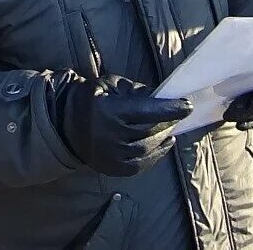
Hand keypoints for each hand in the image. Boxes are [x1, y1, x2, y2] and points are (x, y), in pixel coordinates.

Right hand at [51, 74, 192, 176]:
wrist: (65, 124)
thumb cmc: (92, 98)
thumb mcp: (112, 85)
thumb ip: (136, 91)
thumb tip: (162, 98)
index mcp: (107, 110)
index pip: (146, 111)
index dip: (169, 109)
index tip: (187, 105)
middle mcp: (108, 136)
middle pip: (148, 130)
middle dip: (168, 122)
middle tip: (180, 114)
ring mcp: (109, 155)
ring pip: (146, 148)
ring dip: (164, 137)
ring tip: (172, 127)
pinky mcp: (111, 168)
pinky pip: (140, 164)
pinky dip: (156, 154)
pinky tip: (165, 143)